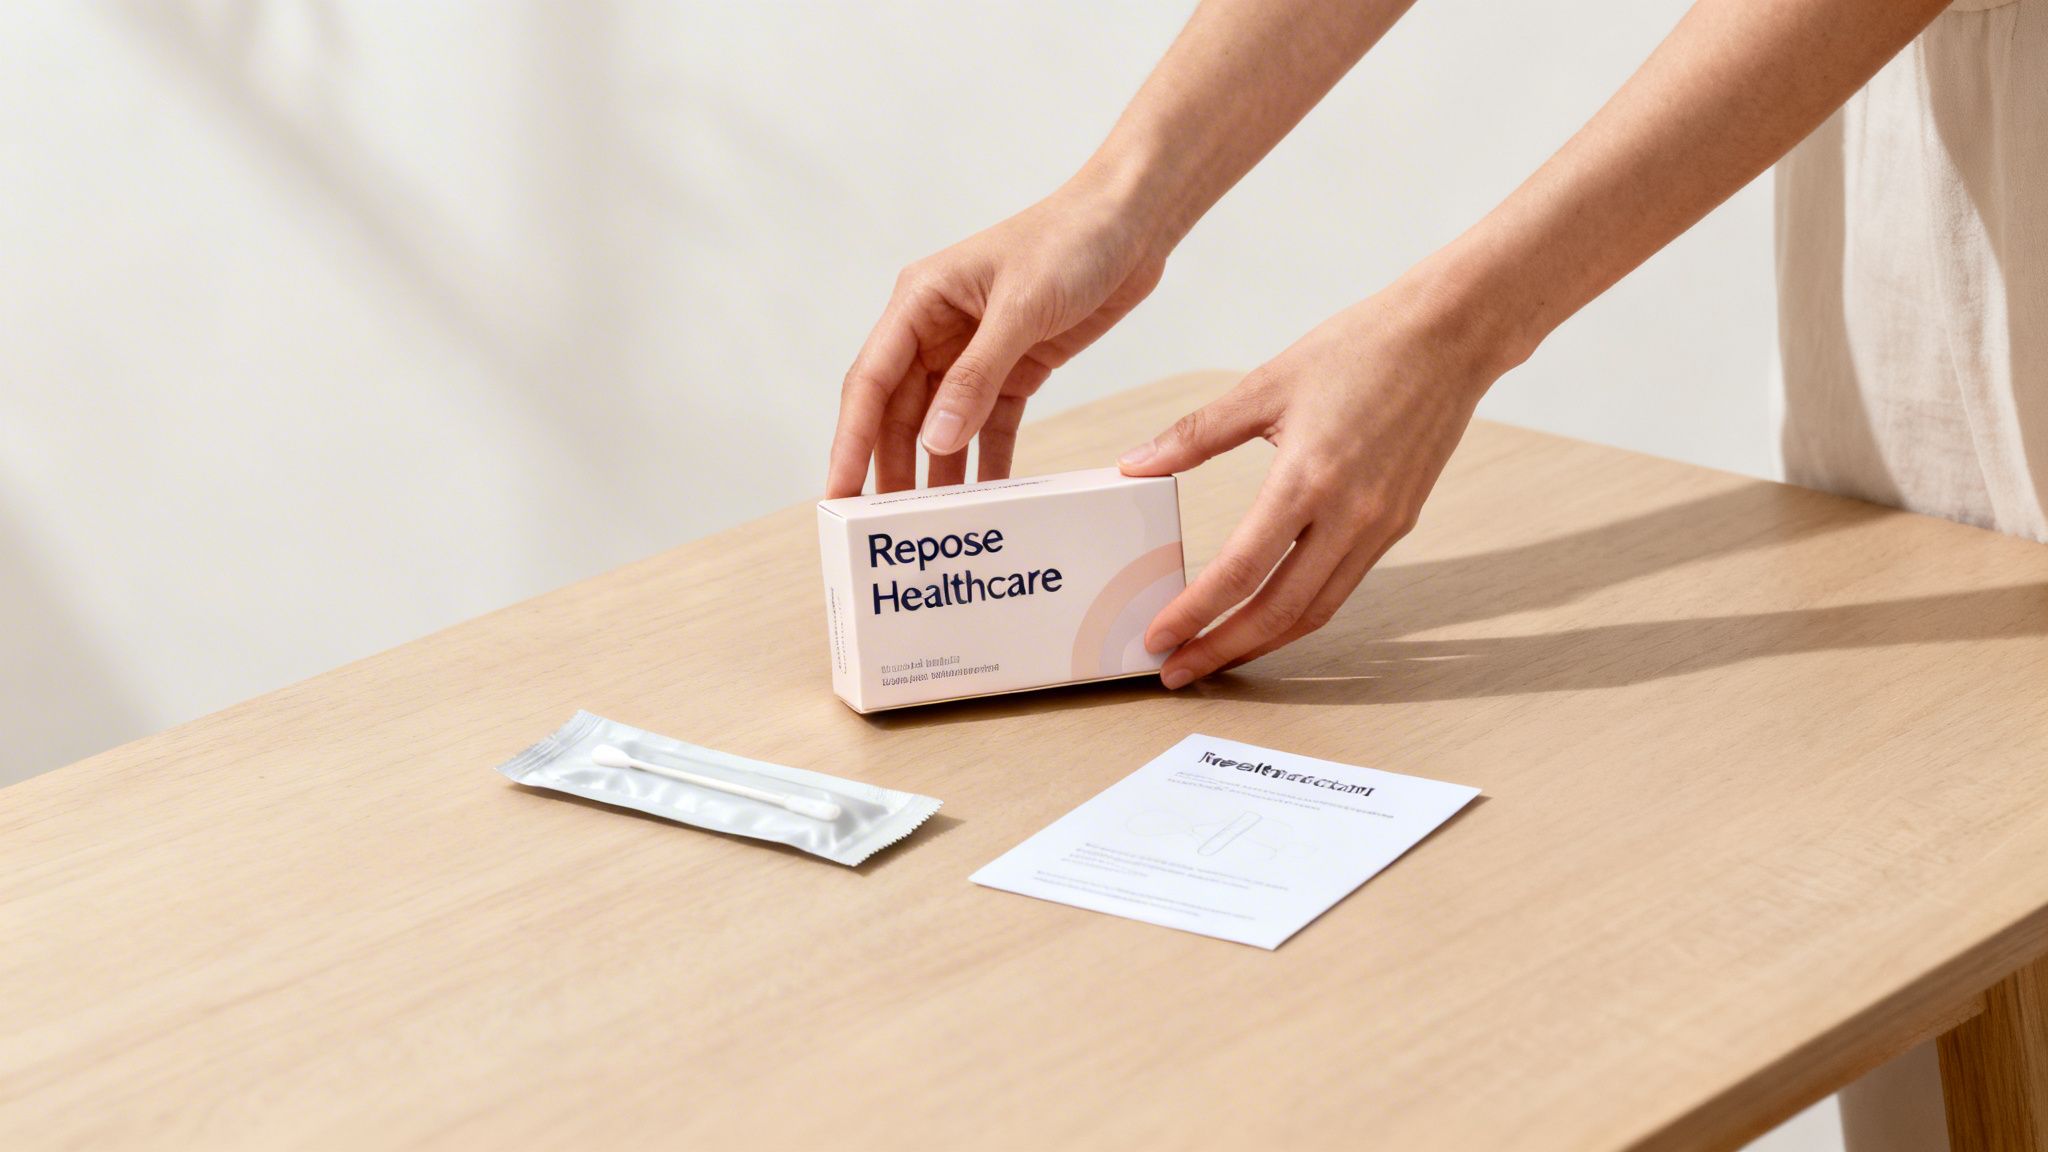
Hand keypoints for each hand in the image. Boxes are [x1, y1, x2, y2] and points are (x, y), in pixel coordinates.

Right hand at [826, 178, 1171, 497]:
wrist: (1133, 220)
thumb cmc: (1072, 239)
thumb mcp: (1022, 307)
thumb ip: (977, 375)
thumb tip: (935, 439)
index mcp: (918, 302)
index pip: (870, 381)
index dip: (850, 441)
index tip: (839, 493)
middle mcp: (936, 328)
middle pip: (900, 412)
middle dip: (890, 469)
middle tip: (884, 530)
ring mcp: (975, 350)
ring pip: (941, 424)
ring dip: (935, 472)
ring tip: (930, 527)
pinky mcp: (1016, 367)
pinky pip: (989, 424)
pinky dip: (986, 461)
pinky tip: (986, 500)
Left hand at [1118, 279, 1515, 687]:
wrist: (1450, 337)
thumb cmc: (1361, 349)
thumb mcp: (1266, 384)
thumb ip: (1196, 434)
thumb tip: (1137, 464)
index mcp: (1308, 478)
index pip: (1240, 570)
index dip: (1195, 613)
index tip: (1159, 639)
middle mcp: (1349, 516)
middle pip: (1278, 611)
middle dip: (1223, 649)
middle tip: (1177, 672)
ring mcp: (1379, 527)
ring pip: (1315, 611)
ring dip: (1262, 642)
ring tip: (1215, 655)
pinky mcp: (1397, 525)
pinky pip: (1342, 587)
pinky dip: (1300, 613)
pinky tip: (1268, 615)